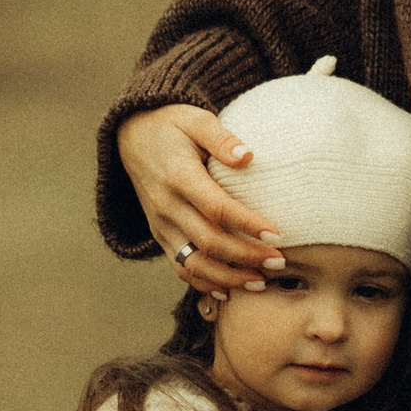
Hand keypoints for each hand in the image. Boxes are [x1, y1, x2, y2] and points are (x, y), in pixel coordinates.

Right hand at [117, 101, 283, 292]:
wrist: (132, 137)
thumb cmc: (172, 125)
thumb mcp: (195, 119)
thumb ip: (221, 138)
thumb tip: (248, 156)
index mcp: (178, 176)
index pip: (216, 207)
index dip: (247, 224)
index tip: (277, 234)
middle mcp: (166, 205)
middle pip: (208, 241)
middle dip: (246, 257)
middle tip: (279, 262)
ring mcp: (161, 224)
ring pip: (193, 263)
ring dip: (228, 278)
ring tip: (261, 282)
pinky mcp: (159, 234)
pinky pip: (180, 266)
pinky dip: (203, 282)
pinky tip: (229, 291)